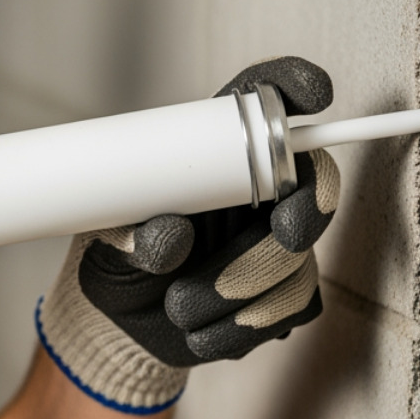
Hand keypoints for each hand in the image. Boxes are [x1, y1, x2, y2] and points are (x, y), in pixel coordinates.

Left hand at [37, 57, 339, 412]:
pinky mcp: (284, 295)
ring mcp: (278, 244)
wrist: (120, 328)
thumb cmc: (118, 259)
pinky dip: (242, 325)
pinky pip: (293, 306)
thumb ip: (131, 235)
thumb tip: (169, 236)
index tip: (312, 95)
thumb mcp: (106, 238)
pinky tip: (200, 331)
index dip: (293, 86)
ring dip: (239, 289)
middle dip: (308, 208)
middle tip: (285, 231)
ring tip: (179, 308)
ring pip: (298, 258)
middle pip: (314, 182)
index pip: (261, 102)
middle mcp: (256, 192)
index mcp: (214, 154)